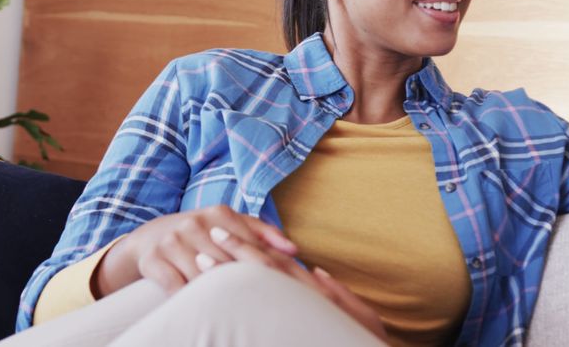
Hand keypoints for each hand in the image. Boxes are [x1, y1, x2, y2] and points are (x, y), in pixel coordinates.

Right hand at [95, 205, 296, 296]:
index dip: (268, 269)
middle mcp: (196, 223)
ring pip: (203, 276)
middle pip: (228, 262)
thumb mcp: (230, 223)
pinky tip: (199, 310)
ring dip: (217, 296)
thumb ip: (263, 232)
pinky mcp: (154, 259)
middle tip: (263, 305)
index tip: (283, 289)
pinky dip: (188, 300)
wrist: (151, 236)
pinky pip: (176, 287)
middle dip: (246, 285)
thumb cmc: (202, 232)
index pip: (250, 245)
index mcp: (220, 213)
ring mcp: (173, 241)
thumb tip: (293, 249)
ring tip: (234, 311)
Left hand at [206, 230, 386, 341]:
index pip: (279, 262)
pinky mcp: (290, 328)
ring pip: (260, 286)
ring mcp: (297, 314)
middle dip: (236, 249)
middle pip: (265, 269)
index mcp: (318, 292)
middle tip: (210, 233)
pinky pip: (260, 313)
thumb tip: (316, 271)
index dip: (252, 245)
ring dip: (229, 271)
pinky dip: (236, 301)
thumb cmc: (366, 340)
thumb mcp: (359, 314)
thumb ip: (335, 291)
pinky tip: (213, 295)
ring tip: (202, 259)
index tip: (227, 232)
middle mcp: (307, 299)